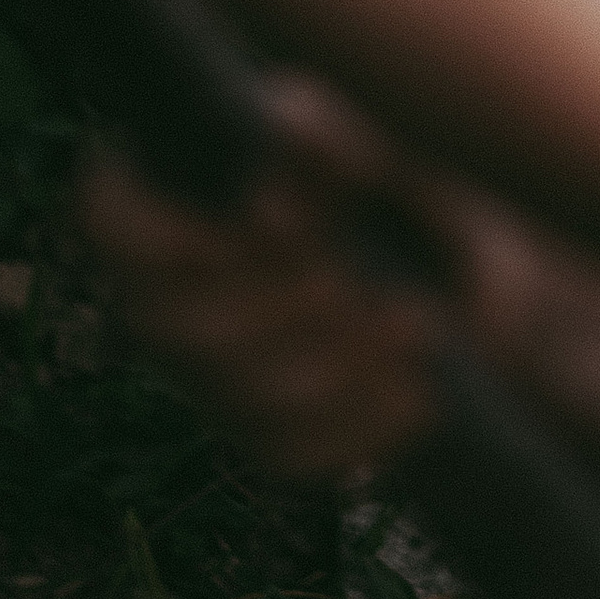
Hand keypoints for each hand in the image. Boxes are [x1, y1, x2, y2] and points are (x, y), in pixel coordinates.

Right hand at [77, 75, 498, 478]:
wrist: (491, 280)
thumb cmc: (423, 186)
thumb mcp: (398, 140)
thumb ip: (335, 143)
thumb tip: (267, 192)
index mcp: (195, 190)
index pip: (108, 217)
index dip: (156, 234)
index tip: (268, 223)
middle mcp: (182, 290)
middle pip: (165, 326)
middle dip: (270, 308)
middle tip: (355, 282)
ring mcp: (218, 373)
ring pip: (230, 398)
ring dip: (331, 369)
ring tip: (416, 325)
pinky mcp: (269, 438)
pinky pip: (285, 457)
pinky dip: (359, 428)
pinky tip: (420, 394)